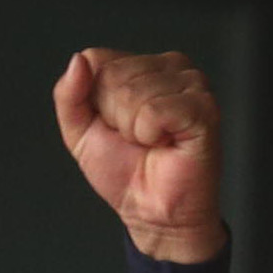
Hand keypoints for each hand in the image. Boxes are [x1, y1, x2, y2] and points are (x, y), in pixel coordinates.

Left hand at [53, 48, 225, 265]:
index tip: (114, 126)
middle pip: (113, 76)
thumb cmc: (124, 171)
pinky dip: (149, 135)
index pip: (97, 60)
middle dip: (113, 118)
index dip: (95, 103)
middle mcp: (170, 66)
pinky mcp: (203, 106)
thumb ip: (69, 95)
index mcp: (143, 66)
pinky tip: (166, 143)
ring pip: (133, 93)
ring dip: (132, 130)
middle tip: (136, 139)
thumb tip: (78, 60)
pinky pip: (154, 111)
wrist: (150, 211)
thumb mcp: (80, 132)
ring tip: (152, 142)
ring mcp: (191, 83)